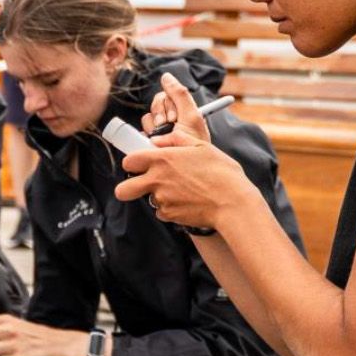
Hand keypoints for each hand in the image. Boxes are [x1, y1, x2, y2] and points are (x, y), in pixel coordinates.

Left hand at [115, 72, 251, 230]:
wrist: (233, 202)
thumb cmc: (222, 172)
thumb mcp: (201, 146)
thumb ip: (175, 140)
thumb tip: (156, 140)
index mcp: (162, 159)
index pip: (128, 161)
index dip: (132, 163)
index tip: (140, 164)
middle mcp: (157, 180)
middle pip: (123, 189)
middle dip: (127, 188)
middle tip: (140, 184)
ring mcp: (162, 200)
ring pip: (147, 199)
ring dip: (157, 196)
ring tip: (179, 191)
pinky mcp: (169, 215)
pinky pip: (162, 212)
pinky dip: (170, 208)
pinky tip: (187, 202)